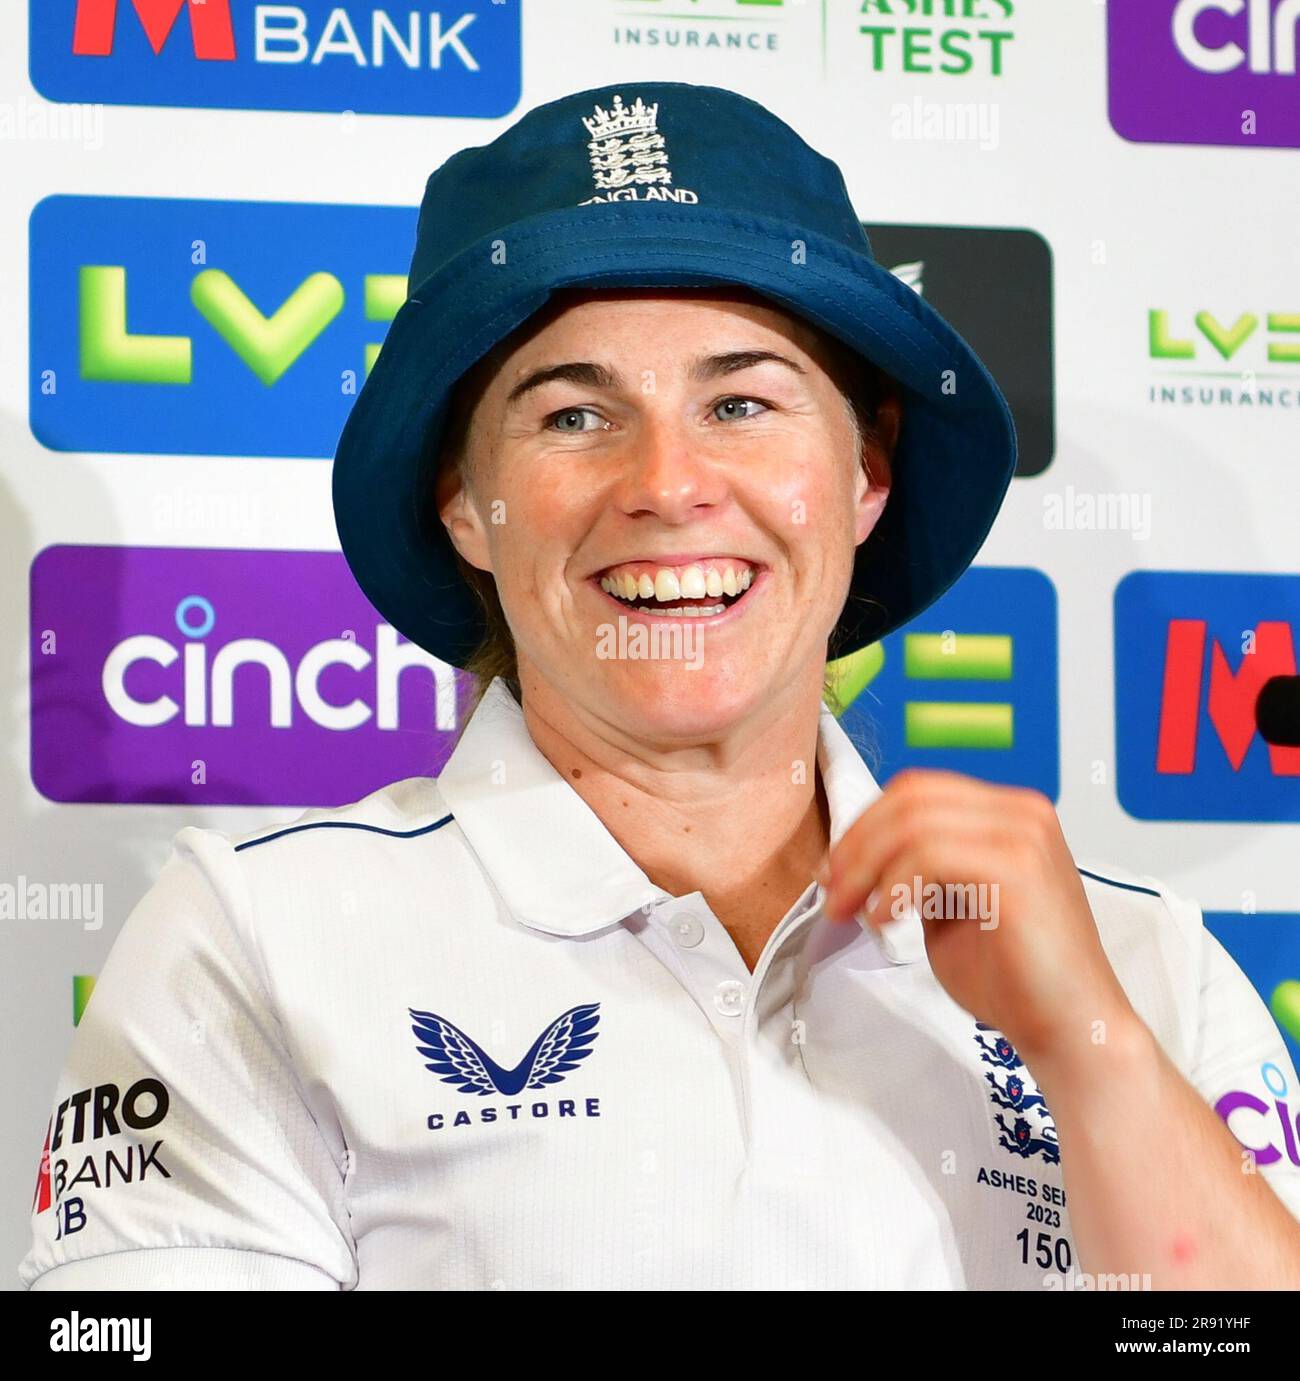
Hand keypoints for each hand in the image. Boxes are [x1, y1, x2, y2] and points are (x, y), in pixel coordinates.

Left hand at [820, 768, 1136, 1066]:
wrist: (1071, 1029)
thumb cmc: (1014, 978)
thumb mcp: (951, 907)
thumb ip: (919, 871)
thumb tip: (861, 856)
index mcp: (1008, 814)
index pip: (918, 791)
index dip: (864, 826)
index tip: (833, 871)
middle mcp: (1022, 812)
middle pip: (911, 797)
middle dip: (856, 843)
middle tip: (831, 890)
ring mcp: (1023, 835)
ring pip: (913, 822)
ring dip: (865, 867)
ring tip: (849, 911)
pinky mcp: (1017, 869)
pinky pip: (929, 855)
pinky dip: (893, 886)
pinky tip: (882, 922)